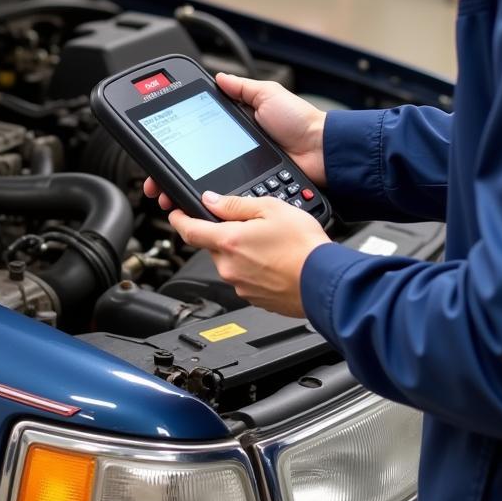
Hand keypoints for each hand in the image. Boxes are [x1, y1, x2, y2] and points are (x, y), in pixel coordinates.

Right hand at [143, 73, 326, 208]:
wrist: (323, 152)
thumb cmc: (301, 122)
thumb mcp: (268, 95)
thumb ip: (242, 88)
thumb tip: (219, 78)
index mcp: (236, 131)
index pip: (196, 139)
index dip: (174, 148)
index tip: (157, 155)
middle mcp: (234, 154)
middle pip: (193, 168)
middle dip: (169, 177)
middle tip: (156, 185)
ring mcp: (242, 174)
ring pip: (205, 188)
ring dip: (182, 194)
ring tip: (167, 198)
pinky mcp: (253, 192)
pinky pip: (226, 201)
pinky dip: (207, 205)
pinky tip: (192, 207)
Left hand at [168, 191, 329, 317]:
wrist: (326, 282)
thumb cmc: (304, 247)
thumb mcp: (270, 209)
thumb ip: (235, 205)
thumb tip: (212, 201)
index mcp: (228, 242)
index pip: (188, 230)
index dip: (178, 219)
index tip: (175, 213)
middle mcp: (229, 267)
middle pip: (214, 246)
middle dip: (225, 235)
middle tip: (252, 227)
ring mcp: (241, 286)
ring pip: (231, 263)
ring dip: (242, 252)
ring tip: (272, 245)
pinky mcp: (254, 299)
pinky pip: (246, 279)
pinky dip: (255, 269)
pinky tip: (276, 262)